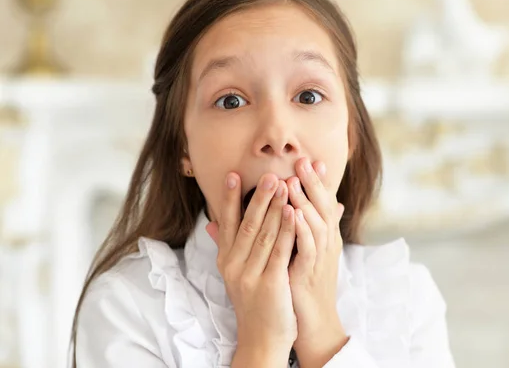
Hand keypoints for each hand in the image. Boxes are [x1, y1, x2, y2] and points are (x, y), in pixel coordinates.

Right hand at [206, 172, 296, 364]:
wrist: (262, 339)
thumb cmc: (254, 301)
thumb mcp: (236, 273)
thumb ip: (226, 246)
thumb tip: (210, 223)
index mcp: (226, 260)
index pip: (226, 223)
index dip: (230, 199)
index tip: (234, 175)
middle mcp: (233, 266)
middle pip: (246, 224)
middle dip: (258, 197)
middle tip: (269, 174)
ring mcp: (250, 275)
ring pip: (263, 234)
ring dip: (274, 207)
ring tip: (284, 184)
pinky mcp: (269, 284)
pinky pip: (279, 251)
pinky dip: (286, 229)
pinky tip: (293, 211)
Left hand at [286, 158, 348, 367]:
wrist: (312, 320)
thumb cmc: (306, 283)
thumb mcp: (307, 251)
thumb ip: (305, 227)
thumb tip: (310, 206)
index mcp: (324, 236)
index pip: (323, 203)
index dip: (318, 182)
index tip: (310, 159)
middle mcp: (327, 243)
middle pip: (323, 207)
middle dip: (313, 183)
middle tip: (303, 160)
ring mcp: (321, 257)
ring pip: (316, 223)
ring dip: (306, 201)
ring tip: (294, 181)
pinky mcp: (311, 271)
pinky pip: (309, 246)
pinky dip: (302, 228)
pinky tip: (293, 213)